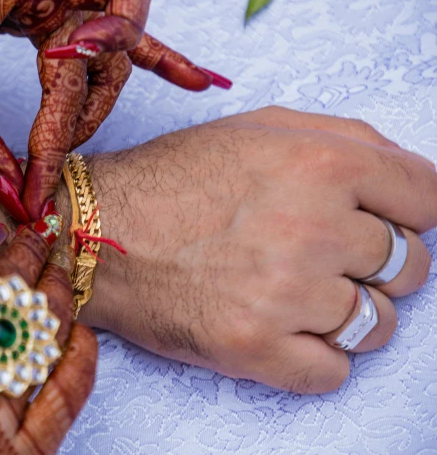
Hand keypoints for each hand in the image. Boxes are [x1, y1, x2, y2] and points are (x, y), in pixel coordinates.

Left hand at [0, 0, 228, 221]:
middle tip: (42, 163)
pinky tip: (193, 80)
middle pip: (115, 52)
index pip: (89, 47)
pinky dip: (157, 58)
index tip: (40, 162)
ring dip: (95, 103)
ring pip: (115, 53)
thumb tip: (2, 178)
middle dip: (82, 113)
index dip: (75, 110)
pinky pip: (119, 33)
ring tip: (59, 147)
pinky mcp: (56, 7)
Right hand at [0, 106, 436, 393]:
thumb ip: (347, 138)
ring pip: (378, 326)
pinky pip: (334, 372)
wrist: (98, 231)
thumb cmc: (175, 178)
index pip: (430, 199)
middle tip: (323, 257)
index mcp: (324, 164)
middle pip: (411, 267)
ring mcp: (287, 295)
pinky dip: (316, 358)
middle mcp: (315, 228)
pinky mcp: (256, 348)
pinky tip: (281, 330)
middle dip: (376, 264)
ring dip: (347, 315)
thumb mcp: (259, 128)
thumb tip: (409, 178)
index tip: (384, 222)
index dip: (409, 212)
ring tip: (296, 296)